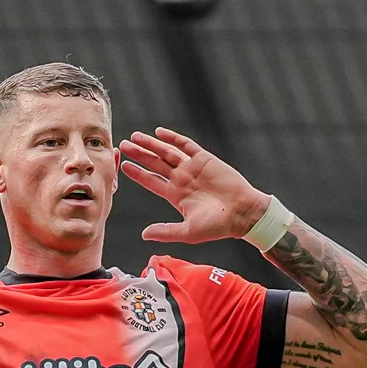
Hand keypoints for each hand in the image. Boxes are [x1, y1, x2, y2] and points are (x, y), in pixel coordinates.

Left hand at [120, 128, 267, 244]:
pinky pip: (186, 145)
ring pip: (167, 152)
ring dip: (151, 144)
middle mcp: (182, 180)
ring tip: (135, 136)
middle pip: (155, 164)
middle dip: (139, 154)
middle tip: (123, 145)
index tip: (124, 166)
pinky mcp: (205, 159)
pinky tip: (159, 132)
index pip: (151, 181)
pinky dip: (173, 138)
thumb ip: (166, 231)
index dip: (137, 174)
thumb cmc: (217, 226)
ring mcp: (193, 168)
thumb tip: (144, 235)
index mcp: (176, 195)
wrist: (243, 212)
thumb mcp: (188, 232)